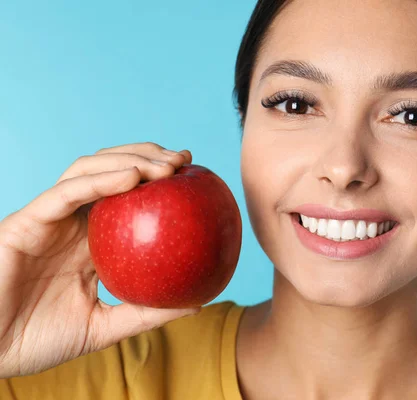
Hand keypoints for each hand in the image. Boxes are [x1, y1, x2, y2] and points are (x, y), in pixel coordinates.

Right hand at [0, 142, 200, 377]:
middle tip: (185, 160)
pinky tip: (132, 177)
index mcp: (91, 241)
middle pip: (112, 170)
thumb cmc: (38, 340)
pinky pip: (65, 193)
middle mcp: (73, 222)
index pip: (128, 196)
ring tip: (166, 165)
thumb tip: (197, 302)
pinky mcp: (27, 221)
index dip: (159, 180)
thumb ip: (145, 313)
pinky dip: (99, 180)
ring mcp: (50, 218)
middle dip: (149, 156)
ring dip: (129, 159)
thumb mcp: (104, 327)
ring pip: (89, 170)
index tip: (194, 177)